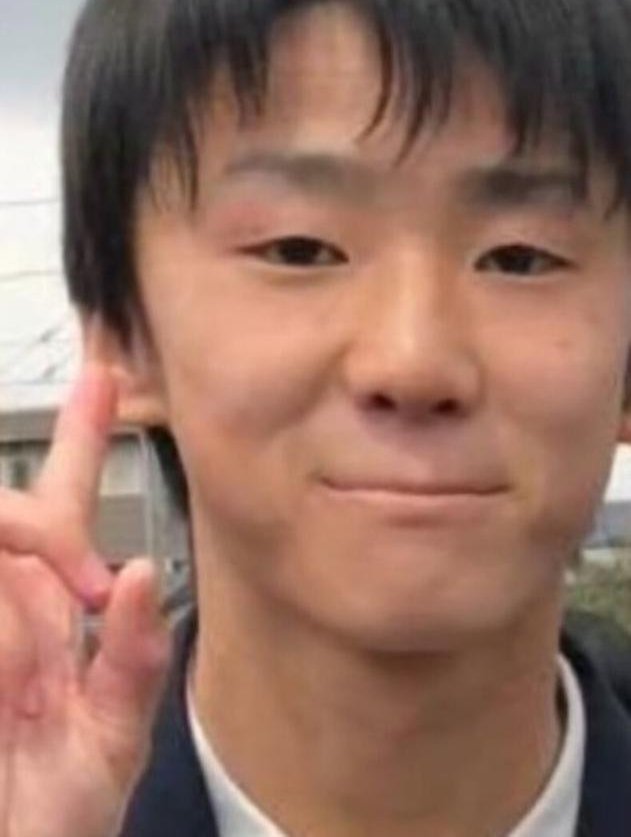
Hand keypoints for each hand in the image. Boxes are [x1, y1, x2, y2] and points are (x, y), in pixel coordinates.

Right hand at [0, 365, 170, 836]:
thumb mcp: (114, 739)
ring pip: (2, 551)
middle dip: (36, 527)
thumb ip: (133, 659)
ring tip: (25, 690)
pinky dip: (6, 654)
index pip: (63, 502)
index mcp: (55, 608)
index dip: (82, 434)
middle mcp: (12, 600)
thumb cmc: (58, 814)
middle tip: (82, 582)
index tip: (103, 377)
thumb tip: (133, 572)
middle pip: (13, 509)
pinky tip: (15, 696)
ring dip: (16, 626)